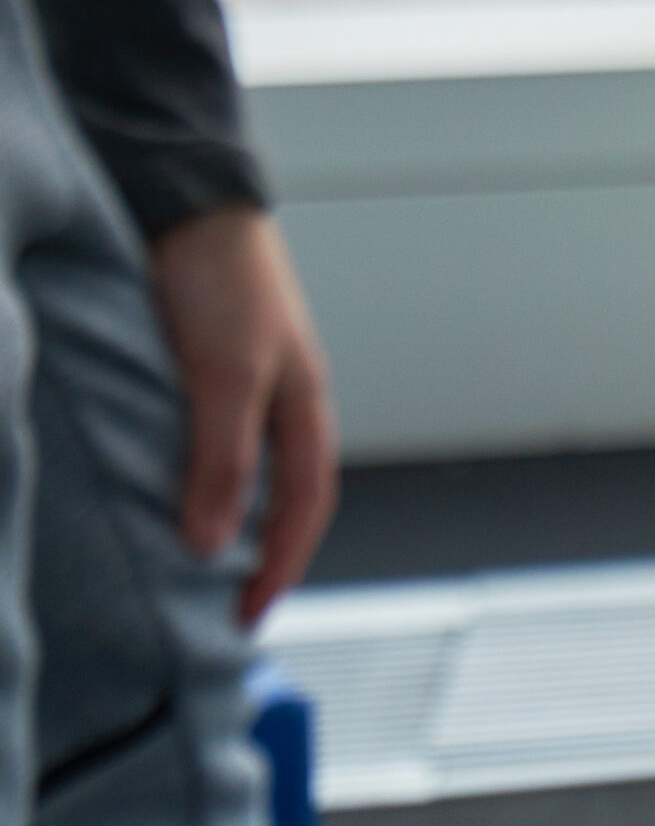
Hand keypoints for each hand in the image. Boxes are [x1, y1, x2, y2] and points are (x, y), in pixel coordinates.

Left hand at [149, 207, 338, 625]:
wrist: (193, 205)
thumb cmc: (223, 280)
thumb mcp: (225, 375)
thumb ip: (222, 459)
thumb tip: (215, 546)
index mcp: (305, 404)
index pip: (306, 506)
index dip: (282, 567)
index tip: (249, 620)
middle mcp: (284, 400)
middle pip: (290, 495)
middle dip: (271, 556)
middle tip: (232, 611)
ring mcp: (252, 385)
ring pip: (257, 472)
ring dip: (241, 522)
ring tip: (206, 569)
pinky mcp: (212, 370)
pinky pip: (220, 446)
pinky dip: (209, 485)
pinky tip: (176, 497)